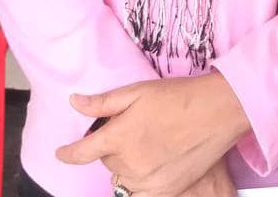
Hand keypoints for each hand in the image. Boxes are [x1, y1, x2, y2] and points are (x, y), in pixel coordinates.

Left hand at [55, 73, 249, 196]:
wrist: (216, 112)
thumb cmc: (177, 97)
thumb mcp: (136, 92)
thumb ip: (102, 102)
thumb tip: (75, 102)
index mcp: (118, 137)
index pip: (82, 152)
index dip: (68, 153)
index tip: (61, 153)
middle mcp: (129, 164)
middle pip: (107, 162)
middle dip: (112, 147)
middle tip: (133, 129)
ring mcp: (148, 181)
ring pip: (123, 178)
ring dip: (126, 165)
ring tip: (147, 144)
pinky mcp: (166, 191)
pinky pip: (140, 193)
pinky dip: (140, 181)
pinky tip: (153, 163)